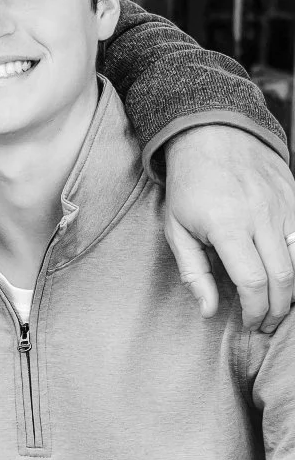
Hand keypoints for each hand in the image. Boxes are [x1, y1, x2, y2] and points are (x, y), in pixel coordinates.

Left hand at [163, 124, 294, 331]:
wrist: (212, 135)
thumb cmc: (189, 185)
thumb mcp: (176, 228)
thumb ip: (194, 272)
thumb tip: (209, 311)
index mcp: (227, 225)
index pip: (253, 281)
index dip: (254, 310)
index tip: (248, 323)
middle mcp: (261, 216)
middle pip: (284, 278)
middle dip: (277, 310)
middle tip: (265, 324)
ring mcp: (283, 207)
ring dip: (292, 292)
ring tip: (277, 307)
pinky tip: (287, 280)